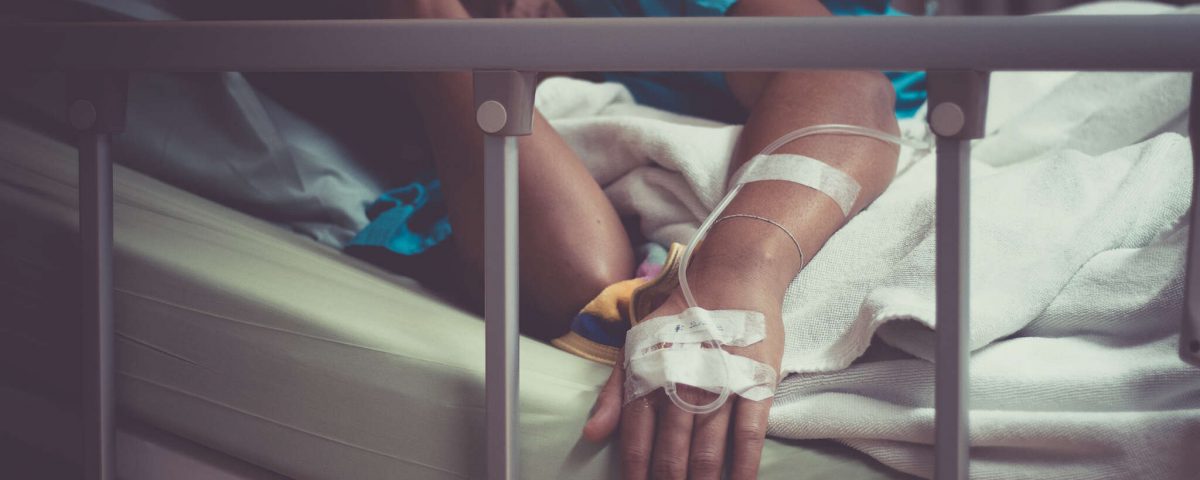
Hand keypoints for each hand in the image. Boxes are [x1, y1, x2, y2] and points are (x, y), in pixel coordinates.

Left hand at [582, 289, 784, 478]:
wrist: (732, 275)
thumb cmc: (680, 315)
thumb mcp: (637, 345)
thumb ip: (614, 392)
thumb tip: (592, 436)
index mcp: (651, 375)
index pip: (637, 439)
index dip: (636, 473)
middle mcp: (683, 384)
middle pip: (672, 453)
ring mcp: (721, 386)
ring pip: (708, 450)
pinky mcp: (756, 384)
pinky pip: (749, 436)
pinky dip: (744, 467)